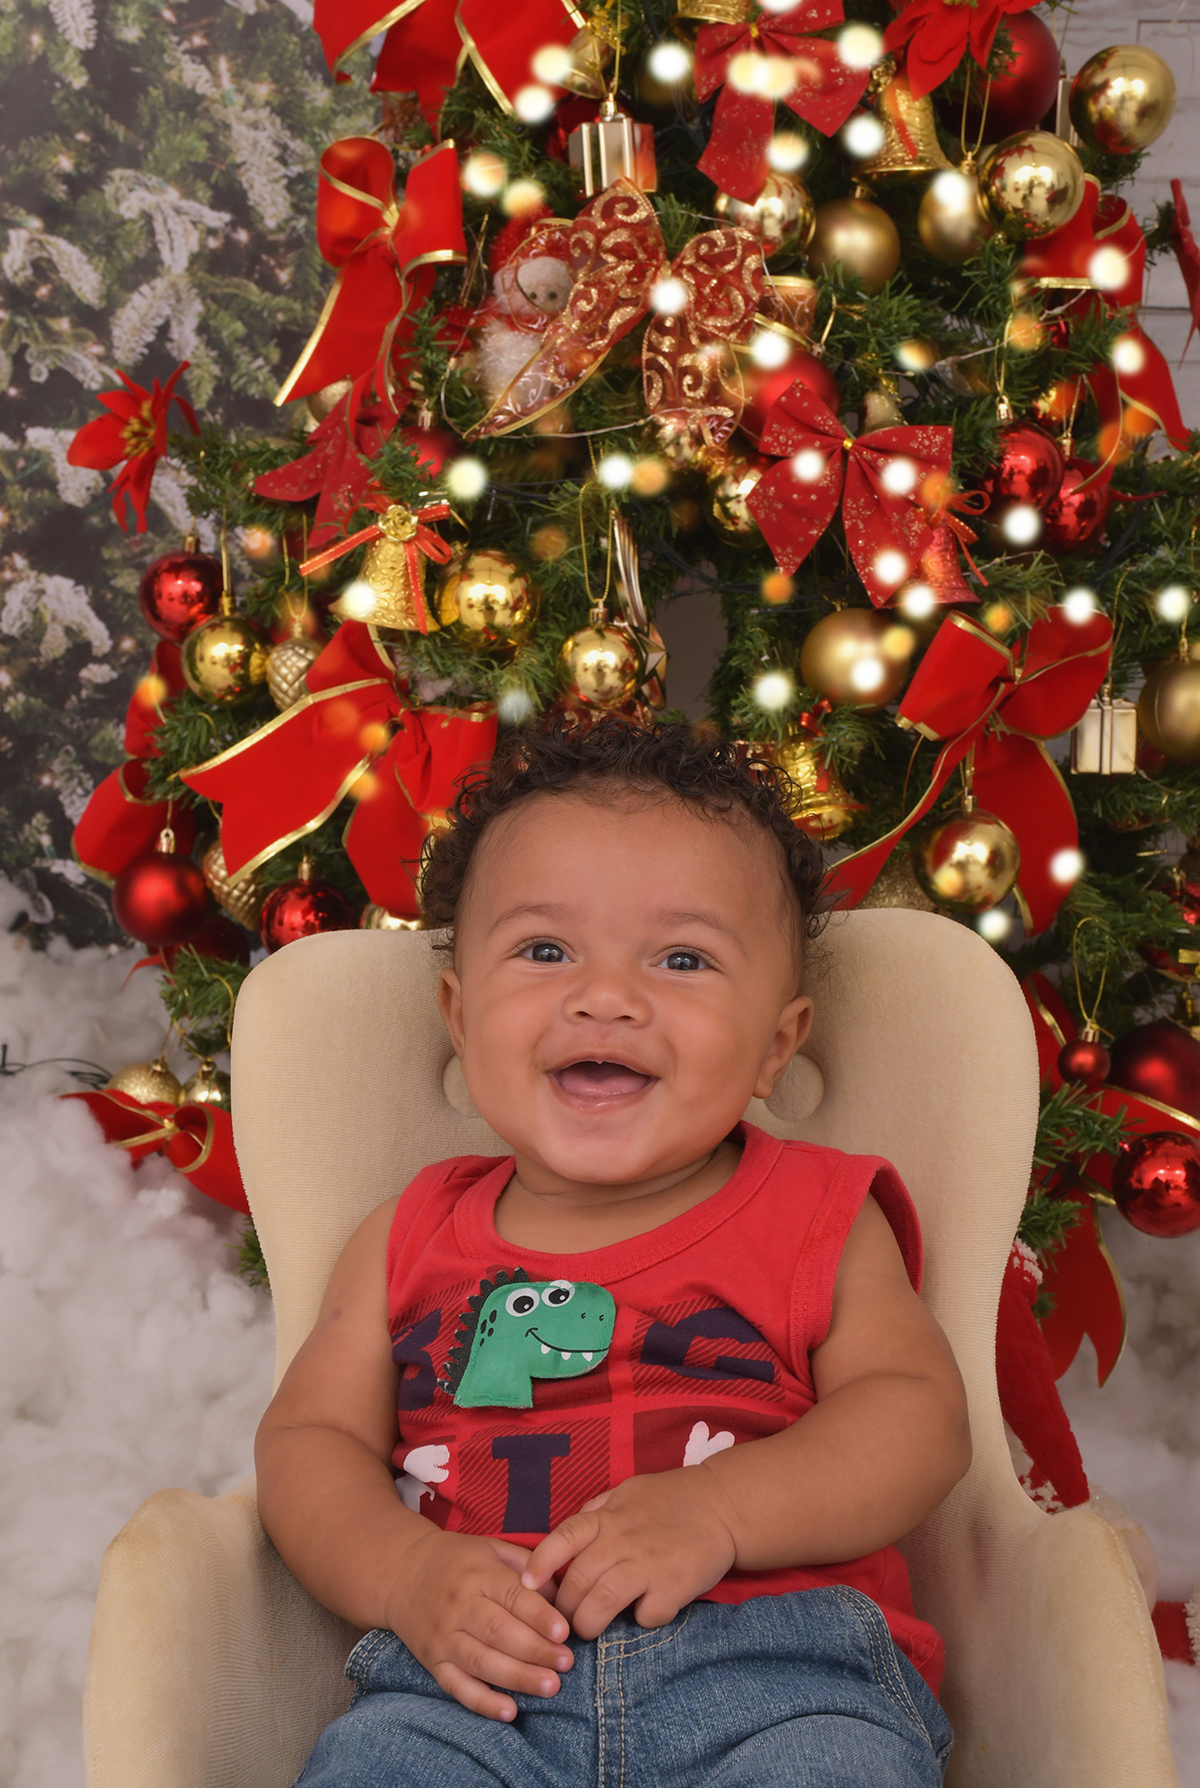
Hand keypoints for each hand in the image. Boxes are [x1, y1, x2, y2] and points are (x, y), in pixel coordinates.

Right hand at [384, 1528, 573, 1721]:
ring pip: (481, 1661)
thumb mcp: (492, 1548)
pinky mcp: (432, 1661)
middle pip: (499, 1631)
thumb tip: (562, 1596)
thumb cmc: (459, 1561)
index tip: (564, 1632)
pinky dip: (481, 1702)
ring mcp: (444, 1636)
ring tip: (550, 1687)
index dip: (539, 1616)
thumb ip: (528, 1567)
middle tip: (566, 1663)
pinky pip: (456, 1686)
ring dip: (517, 1677)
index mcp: (479, 1573)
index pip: (512, 1596)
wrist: (402, 1572)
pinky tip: (509, 1711)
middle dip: (535, 1650)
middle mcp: (460, 1605)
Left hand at [520, 1467, 737, 1639]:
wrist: (721, 1505)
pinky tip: (642, 1614)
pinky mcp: (673, 1587)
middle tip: (563, 1621)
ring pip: (601, 1605)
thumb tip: (569, 1532)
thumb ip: (597, 1512)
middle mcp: (621, 1541)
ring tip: (588, 1630)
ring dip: (588, 1625)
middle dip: (563, 1610)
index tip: (526, 1585)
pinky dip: (640, 1622)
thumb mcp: (627, 1492)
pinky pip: (645, 1616)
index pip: (563, 1538)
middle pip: (576, 1582)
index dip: (540, 1563)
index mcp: (607, 1518)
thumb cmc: (671, 1498)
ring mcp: (647, 1565)